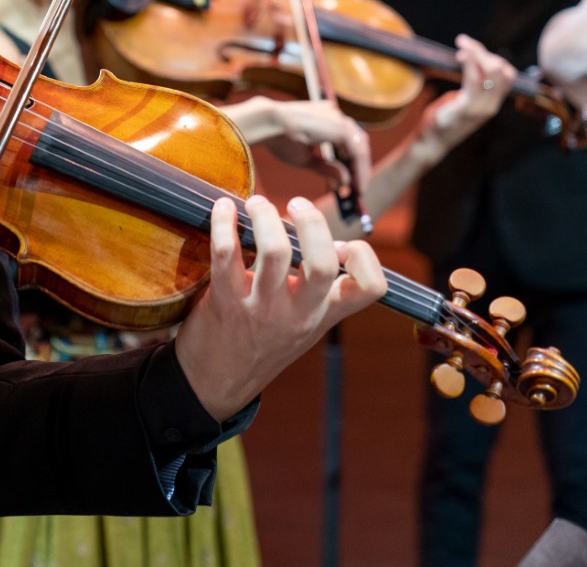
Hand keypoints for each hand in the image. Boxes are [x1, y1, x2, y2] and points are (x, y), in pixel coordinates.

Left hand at [174, 195, 385, 420]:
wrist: (215, 384)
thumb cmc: (261, 343)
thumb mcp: (302, 324)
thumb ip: (318, 289)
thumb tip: (325, 239)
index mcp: (323, 315)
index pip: (371, 288)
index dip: (363, 256)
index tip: (340, 243)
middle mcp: (298, 314)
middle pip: (322, 262)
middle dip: (311, 221)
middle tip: (293, 203)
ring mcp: (262, 310)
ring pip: (275, 252)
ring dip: (265, 216)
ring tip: (255, 203)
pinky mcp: (226, 304)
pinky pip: (226, 255)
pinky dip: (223, 224)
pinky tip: (222, 210)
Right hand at [225, 96, 371, 196]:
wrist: (267, 124)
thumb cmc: (280, 138)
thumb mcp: (306, 159)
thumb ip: (326, 168)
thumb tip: (344, 182)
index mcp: (326, 119)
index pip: (347, 142)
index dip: (351, 163)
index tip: (351, 182)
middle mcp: (335, 116)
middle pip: (357, 144)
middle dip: (358, 168)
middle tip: (357, 190)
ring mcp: (339, 120)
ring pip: (360, 148)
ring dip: (360, 171)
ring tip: (357, 191)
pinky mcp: (341, 128)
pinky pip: (357, 152)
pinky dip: (359, 170)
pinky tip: (355, 185)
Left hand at [420, 35, 514, 155]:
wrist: (432, 142)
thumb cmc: (443, 120)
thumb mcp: (462, 101)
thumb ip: (471, 87)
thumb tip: (469, 62)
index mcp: (492, 103)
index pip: (507, 75)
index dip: (494, 58)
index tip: (473, 48)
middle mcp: (491, 105)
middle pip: (501, 70)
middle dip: (484, 52)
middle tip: (464, 42)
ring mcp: (481, 108)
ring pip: (491, 72)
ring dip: (476, 53)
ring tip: (462, 43)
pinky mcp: (466, 108)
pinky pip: (474, 80)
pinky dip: (470, 63)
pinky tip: (461, 55)